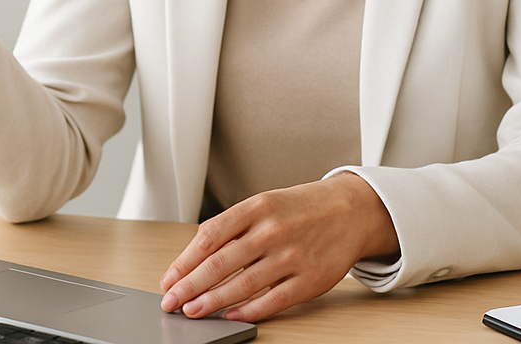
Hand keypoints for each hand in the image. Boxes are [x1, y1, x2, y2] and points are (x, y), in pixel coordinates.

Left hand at [158, 174, 398, 322]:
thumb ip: (233, 227)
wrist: (351, 210)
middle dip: (190, 286)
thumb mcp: (265, 203)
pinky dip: (249, 311)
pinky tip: (231, 316)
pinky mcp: (310, 279)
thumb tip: (195, 258)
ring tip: (193, 312)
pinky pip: (273, 300)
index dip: (184, 262)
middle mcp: (272, 230)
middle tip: (171, 302)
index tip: (168, 279)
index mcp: (257, 207)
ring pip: (243, 285)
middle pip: (221, 264)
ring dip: (213, 302)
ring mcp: (292, 256)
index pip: (209, 236)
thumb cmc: (301, 209)